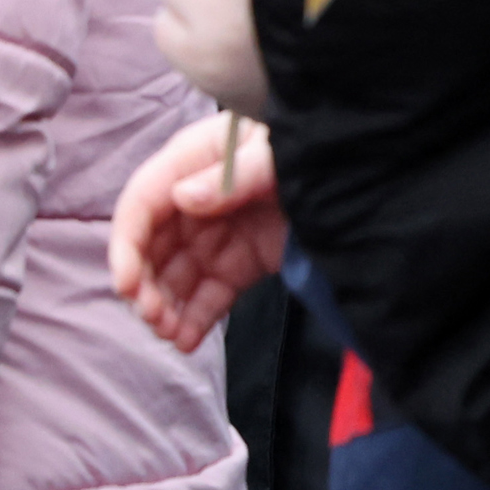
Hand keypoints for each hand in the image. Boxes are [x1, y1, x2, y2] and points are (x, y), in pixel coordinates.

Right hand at [111, 107, 286, 350]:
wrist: (362, 173)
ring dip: (165, 307)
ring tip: (172, 335)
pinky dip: (195, 319)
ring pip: (174, 276)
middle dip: (145, 285)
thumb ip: (232, 176)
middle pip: (151, 247)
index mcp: (190, 163)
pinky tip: (187, 341)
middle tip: (155, 318)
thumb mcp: (274, 154)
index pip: (142, 204)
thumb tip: (184, 199)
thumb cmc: (310, 148)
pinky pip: (209, 295)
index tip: (128, 285)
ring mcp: (215, 236)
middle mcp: (193, 201)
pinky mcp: (240, 264)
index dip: (127, 245)